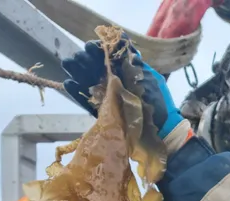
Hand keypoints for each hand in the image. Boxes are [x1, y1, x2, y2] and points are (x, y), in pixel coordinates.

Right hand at [61, 35, 183, 139]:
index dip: (98, 51)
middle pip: (95, 69)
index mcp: (126, 74)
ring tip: (69, 64)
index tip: (91, 46)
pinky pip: (86, 101)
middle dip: (84, 60)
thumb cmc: (159, 103)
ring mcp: (107, 97)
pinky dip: (76, 92)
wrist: (161, 130)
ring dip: (77, 72)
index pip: (108, 59)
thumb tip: (122, 40)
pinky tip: (68, 83)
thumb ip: (135, 62)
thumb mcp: (150, 78)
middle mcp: (115, 84)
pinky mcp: (102, 112)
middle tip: (77, 57)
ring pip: (88, 82)